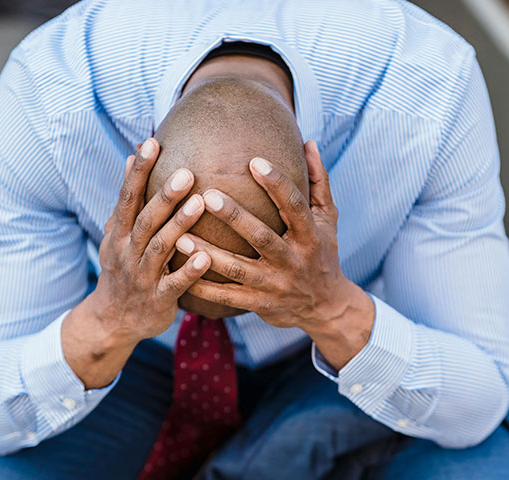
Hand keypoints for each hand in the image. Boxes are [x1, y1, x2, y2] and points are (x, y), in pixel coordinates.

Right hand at [62, 138, 210, 387]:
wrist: (112, 321)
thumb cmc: (122, 268)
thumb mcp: (116, 234)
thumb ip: (128, 199)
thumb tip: (131, 156)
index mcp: (118, 233)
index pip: (127, 197)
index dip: (137, 171)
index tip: (151, 143)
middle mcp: (126, 252)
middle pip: (145, 220)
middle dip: (164, 196)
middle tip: (187, 172)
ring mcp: (141, 277)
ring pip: (159, 248)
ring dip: (179, 226)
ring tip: (200, 204)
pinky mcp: (158, 299)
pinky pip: (174, 285)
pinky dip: (188, 271)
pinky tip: (206, 257)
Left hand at [177, 141, 373, 367]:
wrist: (326, 307)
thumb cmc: (322, 254)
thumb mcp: (328, 219)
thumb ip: (318, 182)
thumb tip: (309, 143)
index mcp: (310, 236)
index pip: (293, 206)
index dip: (276, 184)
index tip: (254, 161)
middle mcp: (293, 261)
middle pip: (261, 238)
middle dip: (234, 218)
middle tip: (206, 196)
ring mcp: (275, 285)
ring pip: (238, 270)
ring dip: (208, 255)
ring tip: (180, 237)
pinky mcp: (260, 304)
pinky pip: (228, 297)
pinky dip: (204, 287)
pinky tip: (180, 272)